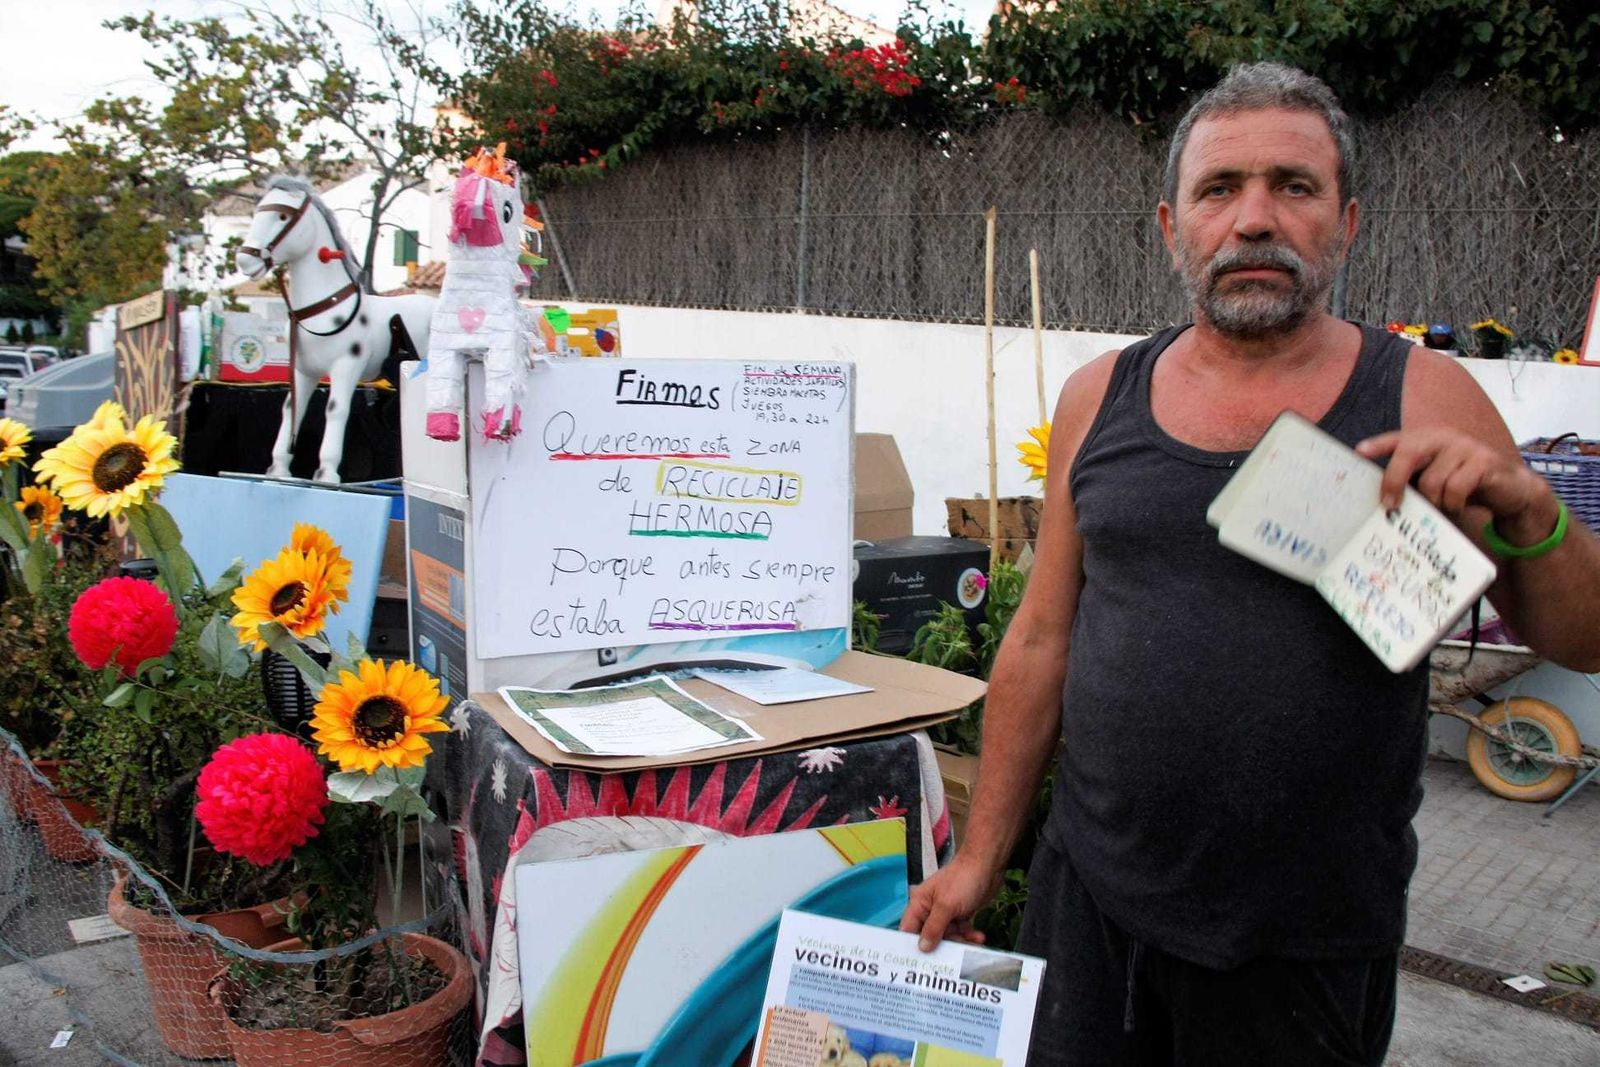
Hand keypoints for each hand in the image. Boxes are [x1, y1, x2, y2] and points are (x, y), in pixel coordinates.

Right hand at [899, 855, 998, 951]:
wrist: (988, 865)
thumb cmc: (963, 879)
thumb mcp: (946, 906)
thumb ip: (933, 928)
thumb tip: (922, 948)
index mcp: (919, 903)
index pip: (909, 929)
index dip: (912, 946)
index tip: (920, 964)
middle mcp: (930, 909)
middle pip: (930, 937)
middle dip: (943, 946)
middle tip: (955, 957)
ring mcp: (946, 912)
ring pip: (948, 936)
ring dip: (961, 941)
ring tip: (974, 942)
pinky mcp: (961, 914)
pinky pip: (961, 931)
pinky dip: (969, 935)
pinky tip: (978, 936)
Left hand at [1356, 428, 1558, 543]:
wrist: (1512, 490)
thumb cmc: (1464, 485)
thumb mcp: (1435, 480)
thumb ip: (1413, 481)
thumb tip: (1383, 501)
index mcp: (1426, 439)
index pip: (1397, 439)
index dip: (1378, 445)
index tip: (1359, 452)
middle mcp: (1443, 437)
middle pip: (1408, 453)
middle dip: (1394, 481)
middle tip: (1389, 505)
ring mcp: (1464, 446)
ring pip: (1432, 481)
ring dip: (1434, 503)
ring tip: (1443, 507)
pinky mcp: (1484, 461)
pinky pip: (1455, 490)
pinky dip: (1454, 505)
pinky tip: (1461, 505)